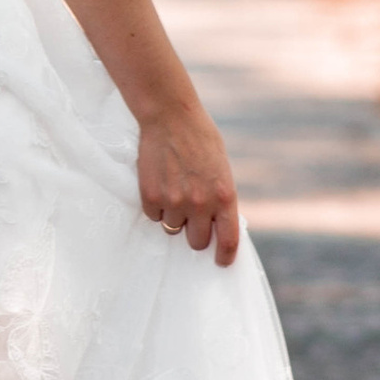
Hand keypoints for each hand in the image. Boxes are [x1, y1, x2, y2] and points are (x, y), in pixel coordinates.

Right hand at [136, 101, 239, 266]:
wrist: (170, 117)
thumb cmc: (200, 140)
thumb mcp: (221, 169)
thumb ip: (220, 198)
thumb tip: (216, 224)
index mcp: (224, 197)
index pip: (228, 240)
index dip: (225, 256)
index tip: (220, 262)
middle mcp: (201, 204)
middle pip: (196, 242)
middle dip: (194, 234)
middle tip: (190, 218)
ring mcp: (175, 202)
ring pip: (172, 229)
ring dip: (173, 216)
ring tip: (173, 189)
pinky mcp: (151, 197)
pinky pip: (153, 216)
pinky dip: (156, 206)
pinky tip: (160, 183)